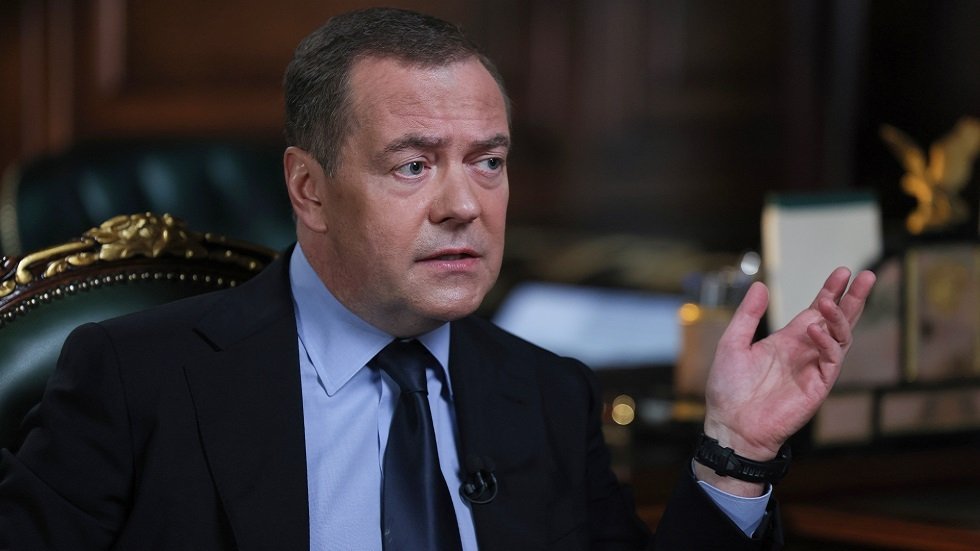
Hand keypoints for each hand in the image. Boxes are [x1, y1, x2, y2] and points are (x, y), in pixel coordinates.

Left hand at [696, 267, 875, 492]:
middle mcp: (805, 351)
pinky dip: (828, 343)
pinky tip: (817, 329)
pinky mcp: (818, 386)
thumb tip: (759, 284)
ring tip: (830, 300)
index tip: (842, 272)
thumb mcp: (732, 343)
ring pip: (841, 338)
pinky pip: (831, 360)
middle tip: (867, 275)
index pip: (817, 311)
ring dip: (839, 317)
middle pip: (838, 321)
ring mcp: (814, 368)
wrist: (730, 425)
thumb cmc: (728, 388)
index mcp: (788, 340)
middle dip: (853, 299)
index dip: (831, 292)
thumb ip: (747, 315)